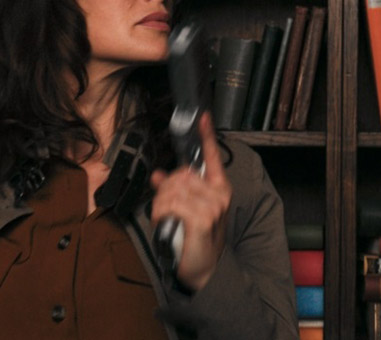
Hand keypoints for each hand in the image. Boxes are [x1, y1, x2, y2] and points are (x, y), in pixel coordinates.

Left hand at [150, 112, 231, 290]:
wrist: (203, 268)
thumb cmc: (195, 238)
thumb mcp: (186, 210)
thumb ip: (174, 190)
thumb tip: (158, 174)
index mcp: (218, 188)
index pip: (212, 157)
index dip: (206, 136)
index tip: (203, 117)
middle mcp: (219, 194)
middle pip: (180, 174)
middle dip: (165, 190)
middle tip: (166, 209)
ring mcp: (212, 206)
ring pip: (172, 189)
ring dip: (161, 204)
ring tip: (167, 219)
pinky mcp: (202, 219)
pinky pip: (172, 204)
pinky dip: (161, 213)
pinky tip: (167, 223)